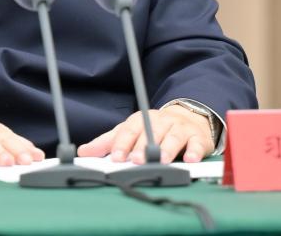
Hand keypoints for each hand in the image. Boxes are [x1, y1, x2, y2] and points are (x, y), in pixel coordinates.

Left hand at [76, 104, 213, 163]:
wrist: (187, 118)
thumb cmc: (154, 129)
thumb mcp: (130, 132)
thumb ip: (108, 142)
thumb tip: (83, 152)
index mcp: (141, 120)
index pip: (129, 131)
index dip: (122, 144)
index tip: (115, 157)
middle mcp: (160, 122)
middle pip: (150, 133)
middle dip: (142, 147)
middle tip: (135, 161)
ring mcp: (179, 128)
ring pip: (173, 137)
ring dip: (166, 149)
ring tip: (161, 161)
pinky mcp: (198, 138)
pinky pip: (197, 143)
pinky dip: (194, 151)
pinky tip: (190, 159)